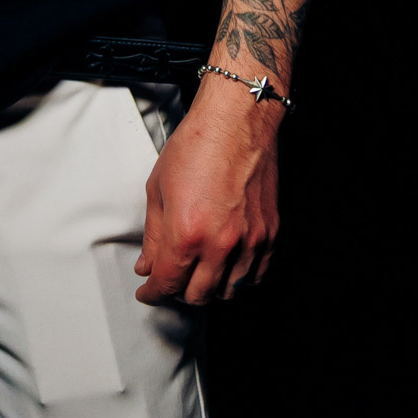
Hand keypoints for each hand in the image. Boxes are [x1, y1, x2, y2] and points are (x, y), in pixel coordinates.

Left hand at [134, 80, 280, 304]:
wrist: (236, 122)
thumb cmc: (197, 145)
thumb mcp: (158, 189)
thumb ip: (153, 236)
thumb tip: (147, 265)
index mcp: (187, 233)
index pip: (167, 283)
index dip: (153, 293)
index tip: (148, 292)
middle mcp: (221, 243)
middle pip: (198, 295)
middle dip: (177, 293)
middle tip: (169, 281)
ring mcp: (250, 241)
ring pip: (229, 291)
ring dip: (209, 289)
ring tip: (196, 274)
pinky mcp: (270, 234)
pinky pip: (256, 276)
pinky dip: (238, 280)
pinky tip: (226, 269)